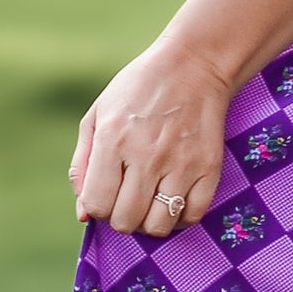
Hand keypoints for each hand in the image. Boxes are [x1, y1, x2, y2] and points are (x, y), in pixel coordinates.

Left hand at [71, 41, 231, 237]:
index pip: (97, 205)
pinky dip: (180, 217)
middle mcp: (147, 155)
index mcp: (113, 140)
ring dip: (150, 222)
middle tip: (127, 200)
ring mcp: (181, 163)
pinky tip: (174, 199)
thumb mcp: (97, 115)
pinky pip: (193, 215)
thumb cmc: (139, 89)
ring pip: (159, 225)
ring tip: (150, 202)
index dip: (97, 208)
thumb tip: (84, 213)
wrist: (193, 65)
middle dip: (121, 218)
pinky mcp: (209, 167)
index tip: (106, 195)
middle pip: (126, 221)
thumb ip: (83, 164)